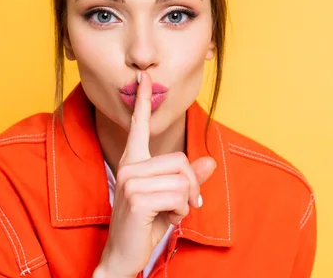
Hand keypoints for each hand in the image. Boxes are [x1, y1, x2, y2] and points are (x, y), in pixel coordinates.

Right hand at [94, 71, 216, 277]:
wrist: (123, 255)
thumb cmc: (144, 225)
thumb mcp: (170, 199)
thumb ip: (188, 179)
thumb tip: (210, 162)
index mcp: (134, 162)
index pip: (138, 126)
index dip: (143, 101)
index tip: (145, 77)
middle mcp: (129, 166)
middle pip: (181, 160)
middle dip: (191, 186)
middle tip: (183, 205)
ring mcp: (130, 180)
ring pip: (183, 180)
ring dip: (186, 203)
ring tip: (169, 213)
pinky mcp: (137, 197)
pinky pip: (179, 196)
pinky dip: (181, 212)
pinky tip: (165, 220)